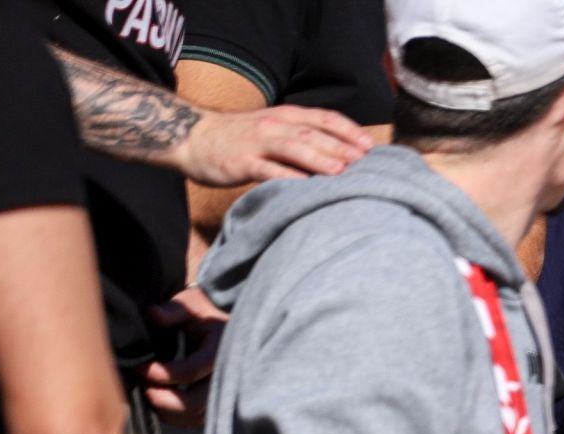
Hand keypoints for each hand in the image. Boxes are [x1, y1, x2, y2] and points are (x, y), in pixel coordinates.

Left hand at [144, 288, 226, 428]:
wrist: (225, 330)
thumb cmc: (203, 315)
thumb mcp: (192, 304)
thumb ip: (173, 310)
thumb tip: (152, 313)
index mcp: (220, 351)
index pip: (189, 372)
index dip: (159, 374)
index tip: (138, 367)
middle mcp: (227, 377)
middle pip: (193, 403)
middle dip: (161, 398)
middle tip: (141, 385)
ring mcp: (224, 394)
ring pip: (193, 417)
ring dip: (166, 410)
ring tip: (148, 391)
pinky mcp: (217, 405)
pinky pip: (195, 421)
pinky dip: (174, 417)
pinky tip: (160, 400)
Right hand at [174, 105, 372, 185]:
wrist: (193, 138)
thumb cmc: (240, 139)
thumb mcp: (273, 129)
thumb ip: (301, 137)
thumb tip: (340, 154)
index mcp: (286, 116)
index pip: (324, 118)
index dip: (348, 131)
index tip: (370, 146)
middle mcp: (275, 125)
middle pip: (314, 134)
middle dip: (342, 146)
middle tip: (366, 161)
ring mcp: (258, 143)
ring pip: (294, 148)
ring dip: (319, 158)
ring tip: (342, 170)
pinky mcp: (242, 162)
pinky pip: (268, 170)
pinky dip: (288, 178)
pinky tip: (305, 187)